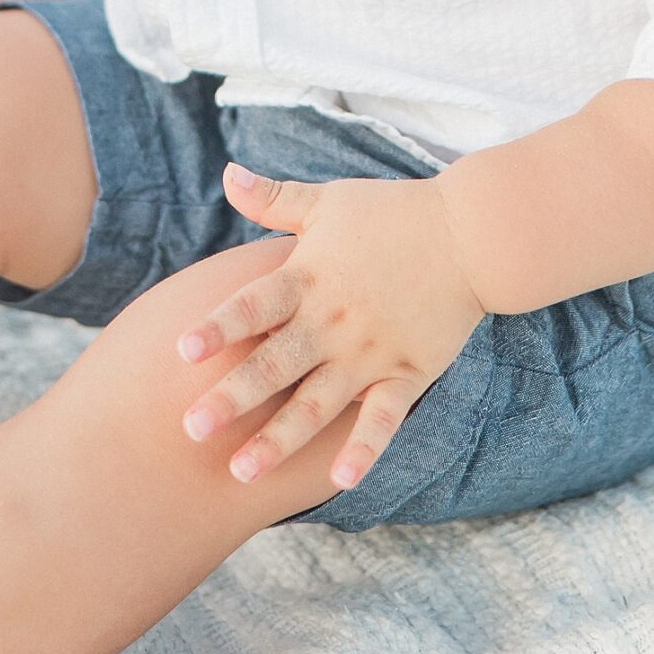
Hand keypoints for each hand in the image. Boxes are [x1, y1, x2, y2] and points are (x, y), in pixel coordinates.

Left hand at [174, 163, 488, 493]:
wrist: (471, 232)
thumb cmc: (394, 212)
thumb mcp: (329, 200)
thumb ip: (274, 198)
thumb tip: (226, 173)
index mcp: (308, 278)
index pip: (254, 306)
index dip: (219, 327)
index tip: (182, 350)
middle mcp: (332, 321)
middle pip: (275, 364)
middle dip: (232, 398)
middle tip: (190, 430)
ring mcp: (370, 352)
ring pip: (317, 403)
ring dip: (279, 438)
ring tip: (242, 472)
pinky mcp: (407, 372)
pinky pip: (382, 418)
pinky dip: (364, 448)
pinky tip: (340, 480)